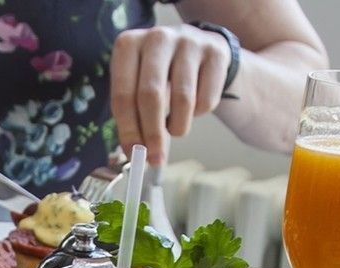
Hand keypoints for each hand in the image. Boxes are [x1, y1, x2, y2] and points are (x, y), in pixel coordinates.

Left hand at [111, 24, 231, 165]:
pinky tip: (193, 108)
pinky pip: (206, 98)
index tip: (133, 152)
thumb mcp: (137, 88)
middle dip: (152, 133)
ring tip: (175, 129)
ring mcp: (189, 41)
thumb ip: (132, 116)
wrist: (200, 51)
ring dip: (177, 126)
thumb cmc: (160, 76)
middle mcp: (157, 37)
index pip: (123, 95)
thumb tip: (134, 152)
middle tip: (154, 157)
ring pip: (182, 99)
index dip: (127, 129)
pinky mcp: (216, 52)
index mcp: (129, 45)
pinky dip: (199, 114)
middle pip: (151, 96)